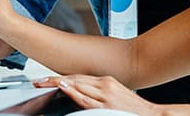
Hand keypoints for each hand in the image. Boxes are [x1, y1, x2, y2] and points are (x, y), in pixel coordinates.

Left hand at [34, 75, 160, 115]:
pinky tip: (63, 86)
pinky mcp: (106, 105)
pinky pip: (86, 98)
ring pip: (78, 85)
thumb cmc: (133, 108)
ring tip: (44, 83)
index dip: (62, 77)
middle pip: (75, 78)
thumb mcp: (115, 94)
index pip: (78, 77)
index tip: (47, 79)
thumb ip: (100, 91)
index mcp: (106, 81)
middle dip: (55, 79)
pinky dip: (73, 91)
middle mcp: (105, 84)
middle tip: (39, 81)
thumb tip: (81, 91)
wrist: (151, 114)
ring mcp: (105, 94)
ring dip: (59, 83)